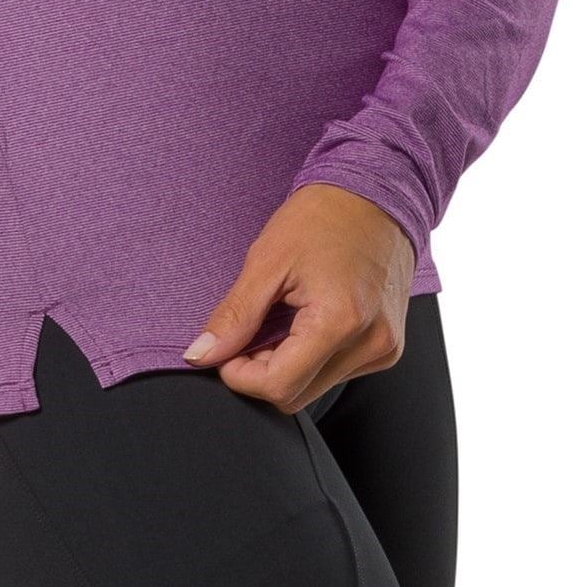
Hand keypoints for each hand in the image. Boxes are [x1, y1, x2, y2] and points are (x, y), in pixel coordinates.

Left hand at [183, 184, 415, 412]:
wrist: (377, 192)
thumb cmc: (323, 217)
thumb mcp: (267, 261)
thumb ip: (234, 316)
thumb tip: (201, 355)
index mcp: (342, 321)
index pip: (278, 386)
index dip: (240, 375)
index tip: (227, 348)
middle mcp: (371, 343)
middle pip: (294, 395)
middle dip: (261, 371)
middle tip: (253, 329)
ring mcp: (383, 348)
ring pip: (312, 389)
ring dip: (285, 365)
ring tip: (283, 318)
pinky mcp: (386, 347)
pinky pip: (334, 373)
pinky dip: (309, 357)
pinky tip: (306, 321)